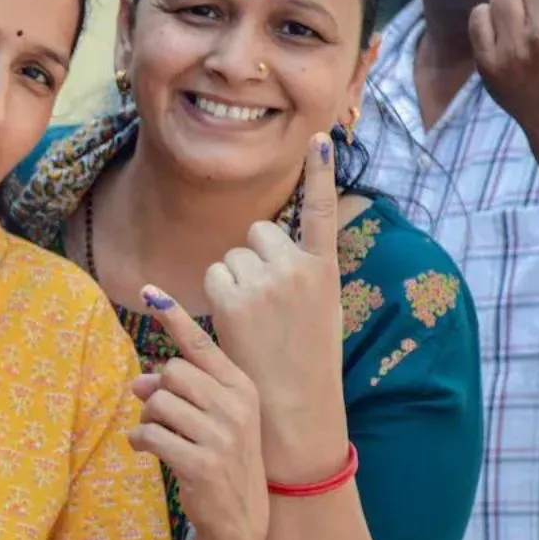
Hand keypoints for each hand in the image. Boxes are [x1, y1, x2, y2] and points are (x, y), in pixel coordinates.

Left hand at [130, 286, 266, 539]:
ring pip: (157, 403)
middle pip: (171, 372)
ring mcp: (221, 435)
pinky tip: (147, 450)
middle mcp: (236, 406)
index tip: (150, 290)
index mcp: (242, 387)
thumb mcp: (212, 418)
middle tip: (160, 414)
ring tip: (159, 436)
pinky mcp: (201, 462)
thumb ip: (181, 391)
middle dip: (156, 392)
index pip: (202, 345)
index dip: (174, 318)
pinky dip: (139, 441)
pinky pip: (149, 434)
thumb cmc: (222, 457)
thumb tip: (139, 381)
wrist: (242, 517)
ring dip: (147, 419)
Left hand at [205, 133, 347, 482]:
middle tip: (266, 300)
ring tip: (253, 317)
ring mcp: (265, 283)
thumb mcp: (319, 308)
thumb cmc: (305, 357)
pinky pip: (214, 274)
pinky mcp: (233, 298)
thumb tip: (266, 243)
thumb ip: (301, 271)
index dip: (321, 172)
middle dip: (255, 256)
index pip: (322, 211)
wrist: (293, 404)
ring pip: (232, 255)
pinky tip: (235, 321)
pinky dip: (217, 293)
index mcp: (324, 270)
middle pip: (259, 232)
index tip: (319, 136)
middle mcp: (297, 269)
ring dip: (234, 276)